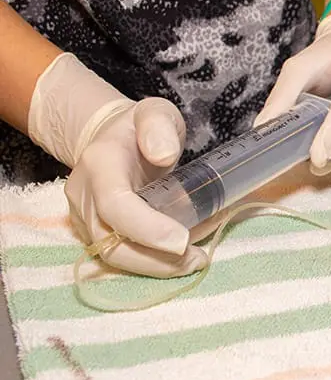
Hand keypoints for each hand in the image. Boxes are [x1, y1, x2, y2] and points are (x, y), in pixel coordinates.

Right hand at [29, 54, 208, 277]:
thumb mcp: (155, 112)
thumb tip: (164, 155)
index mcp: (100, 163)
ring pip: (114, 256)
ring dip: (157, 266)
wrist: (108, 138)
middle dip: (155, 259)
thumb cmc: (138, 128)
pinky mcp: (96, 232)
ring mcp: (86, 217)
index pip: (115, 204)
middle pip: (111, 242)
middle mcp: (85, 195)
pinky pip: (122, 255)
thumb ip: (159, 126)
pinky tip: (183, 256)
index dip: (147, 228)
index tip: (183, 241)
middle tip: (197, 259)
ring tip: (195, 260)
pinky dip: (153, 261)